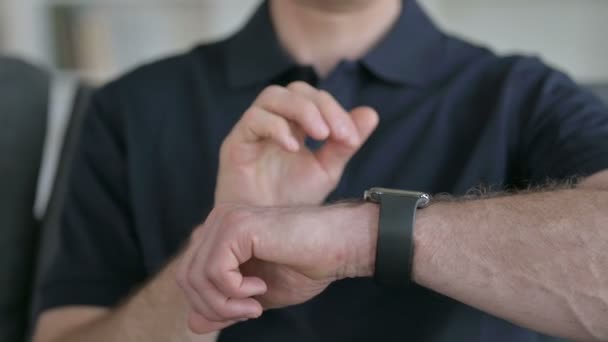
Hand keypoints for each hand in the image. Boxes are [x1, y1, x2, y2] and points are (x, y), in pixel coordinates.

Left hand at [176, 203, 377, 333]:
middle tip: (249, 312)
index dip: (211, 305)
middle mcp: (217, 222)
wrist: (339, 246)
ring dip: (224, 303)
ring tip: (255, 304)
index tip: (247, 310)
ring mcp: (225, 220)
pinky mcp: (236, 226)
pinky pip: (214, 271)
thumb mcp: (257, 295)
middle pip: (186, 277)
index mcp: (220, 234)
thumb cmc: (306, 265)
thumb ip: (224, 306)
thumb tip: (192, 324)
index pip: (190, 276)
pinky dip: (233, 291)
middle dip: (213, 307)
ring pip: (196, 276)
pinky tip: (260, 287)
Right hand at [215, 81, 378, 205]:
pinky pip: (253, 120)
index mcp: (294, 124)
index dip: (335, 110)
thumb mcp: (325, 171)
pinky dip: (276, 127)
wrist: (263, 234)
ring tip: (320, 135)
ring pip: (272, 96)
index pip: (315, 98)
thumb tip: (371, 114)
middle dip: (321, 106)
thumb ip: (344, 144)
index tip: (352, 138)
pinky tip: (294, 148)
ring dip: (301, 110)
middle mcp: (273, 121)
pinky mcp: (234, 144)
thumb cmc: (290, 202)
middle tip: (337, 133)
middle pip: (295, 89)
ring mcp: (252, 131)